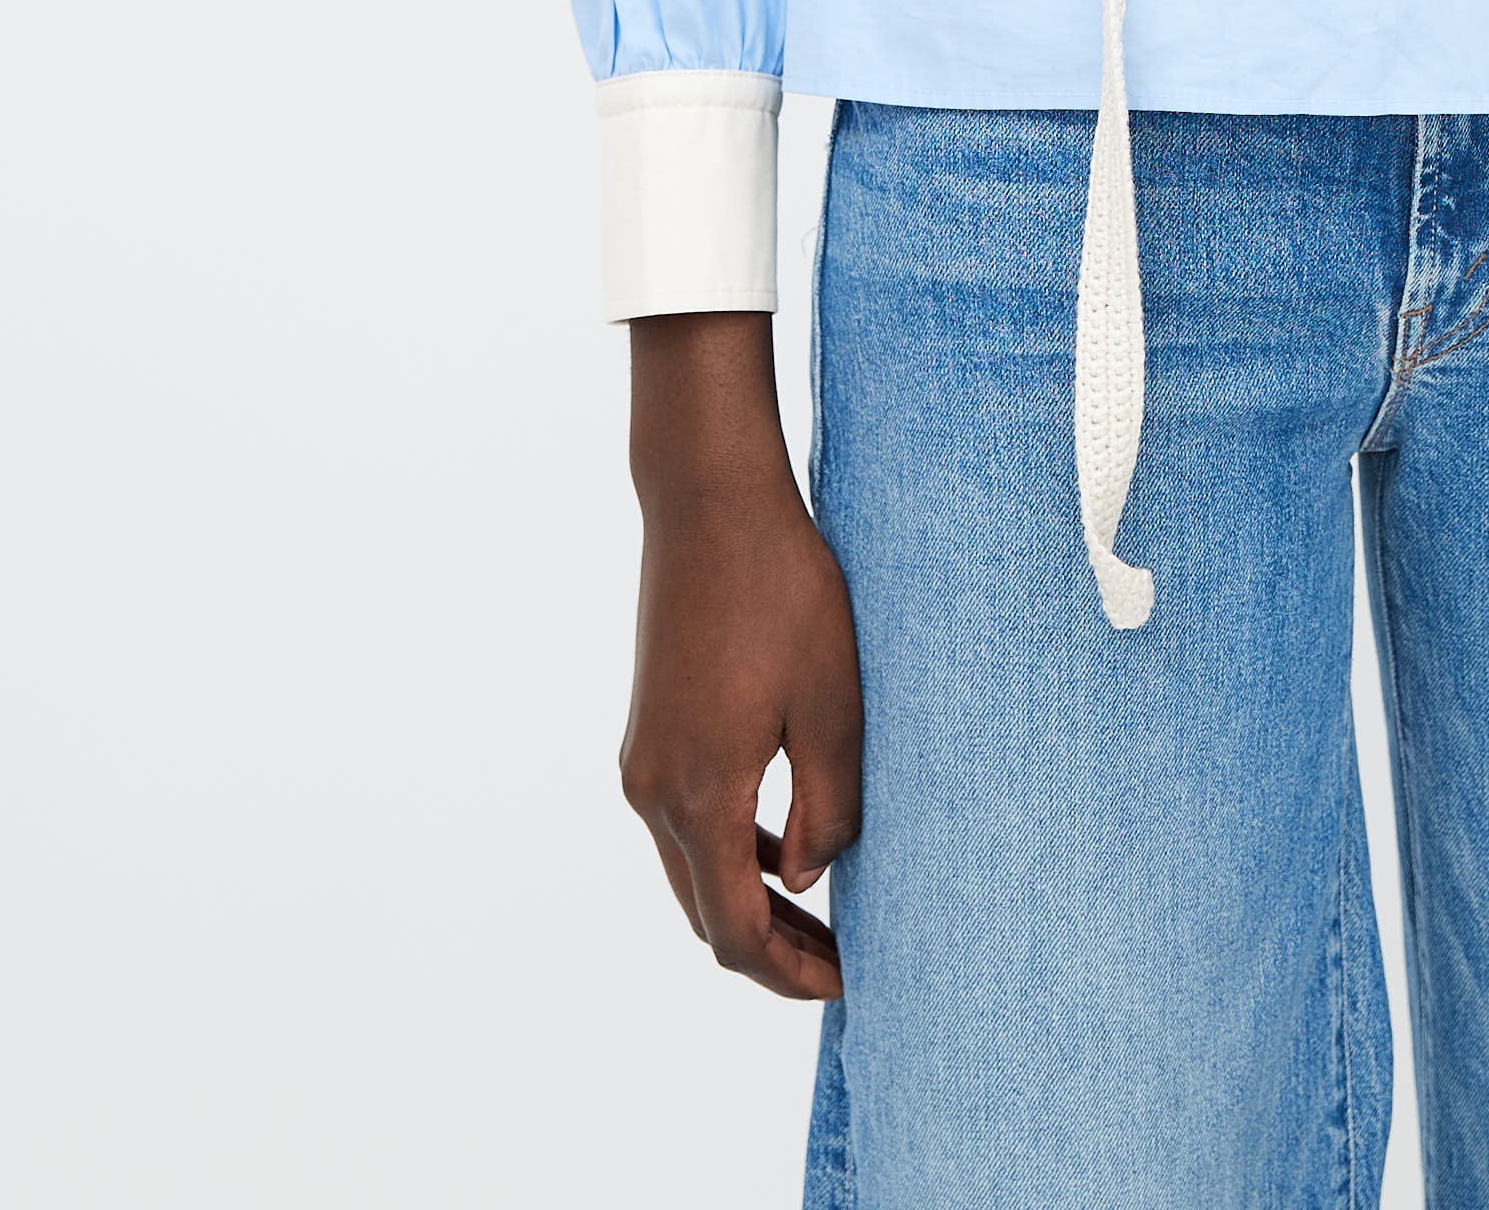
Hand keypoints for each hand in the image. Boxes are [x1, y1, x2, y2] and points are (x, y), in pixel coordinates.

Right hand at [619, 312, 861, 1001]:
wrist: (710, 501)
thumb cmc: (783, 591)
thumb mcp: (833, 702)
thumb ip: (827, 805)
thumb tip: (809, 877)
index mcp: (699, 794)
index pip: (734, 931)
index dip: (788, 973)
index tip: (846, 986)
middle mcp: (653, 789)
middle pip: (704, 913)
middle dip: (770, 951)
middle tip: (841, 967)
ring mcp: (642, 758)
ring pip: (690, 870)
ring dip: (747, 902)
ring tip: (820, 916)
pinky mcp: (650, 727)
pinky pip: (683, 822)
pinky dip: (728, 853)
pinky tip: (784, 844)